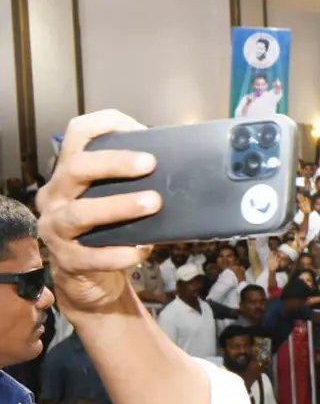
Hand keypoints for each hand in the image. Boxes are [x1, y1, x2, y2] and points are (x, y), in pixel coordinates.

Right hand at [36, 111, 159, 312]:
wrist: (90, 279)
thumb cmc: (109, 232)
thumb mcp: (115, 200)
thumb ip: (134, 183)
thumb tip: (181, 169)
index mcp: (69, 174)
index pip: (77, 133)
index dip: (106, 124)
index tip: (140, 129)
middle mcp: (55, 195)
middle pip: (77, 167)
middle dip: (115, 163)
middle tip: (150, 164)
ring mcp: (55, 228)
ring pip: (80, 212)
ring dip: (119, 206)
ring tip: (153, 204)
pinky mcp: (66, 260)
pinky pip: (91, 256)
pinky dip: (118, 254)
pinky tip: (140, 251)